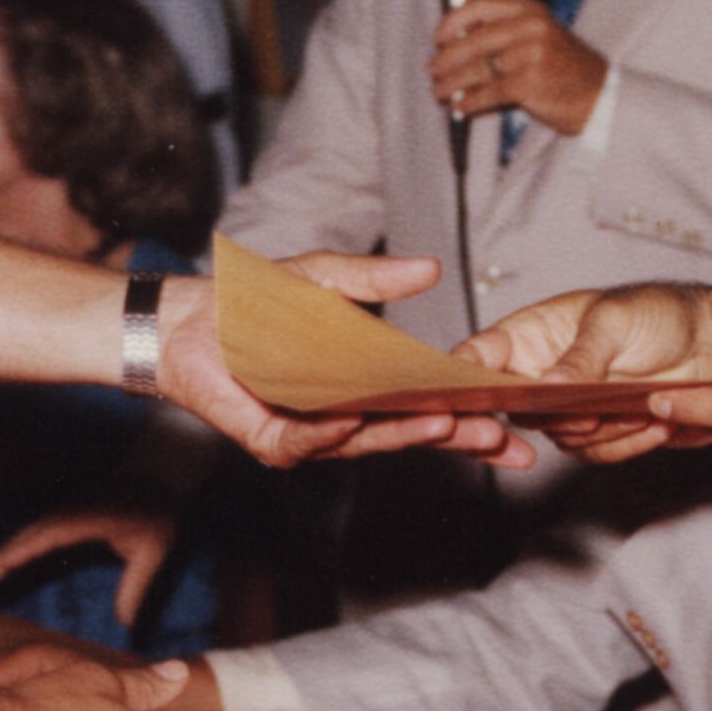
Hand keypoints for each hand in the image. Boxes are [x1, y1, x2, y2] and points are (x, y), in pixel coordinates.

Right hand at [0, 505, 176, 626]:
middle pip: (33, 531)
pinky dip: (24, 542)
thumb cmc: (161, 510)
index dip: (24, 548)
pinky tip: (10, 557)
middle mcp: (75, 508)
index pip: (50, 533)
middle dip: (6, 552)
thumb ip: (137, 586)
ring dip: (10, 547)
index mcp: (91, 515)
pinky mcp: (72, 509)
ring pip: (34, 528)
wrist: (165, 473)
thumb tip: (125, 624)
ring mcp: (72, 506)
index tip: (3, 564)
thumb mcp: (155, 550)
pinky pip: (43, 527)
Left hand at [156, 258, 535, 471]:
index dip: (473, 418)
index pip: (430, 409)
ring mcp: (312, 435)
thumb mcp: (327, 279)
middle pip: (411, 436)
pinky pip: (307, 442)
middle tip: (501, 437)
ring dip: (407, 435)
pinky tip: (354, 419)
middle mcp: (347, 419)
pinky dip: (330, 432)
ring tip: (449, 424)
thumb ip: (376, 279)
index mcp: (368, 389)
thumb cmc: (256, 303)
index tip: (520, 418)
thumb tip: (433, 267)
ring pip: (367, 443)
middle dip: (458, 439)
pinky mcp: (272, 442)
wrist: (191, 317)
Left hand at [430, 0, 606, 137]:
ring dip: (452, 82)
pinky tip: (461, 107)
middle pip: (474, 40)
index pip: (480, 5)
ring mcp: (532, 54)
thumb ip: (504, 31)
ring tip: (440, 92)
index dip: (453, 21)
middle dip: (447, 59)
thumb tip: (454, 41)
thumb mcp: (540, 35)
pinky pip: (489, 92)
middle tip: (432, 71)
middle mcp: (531, 27)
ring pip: (478, 68)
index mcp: (530, 10)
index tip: (439, 38)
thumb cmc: (564, 68)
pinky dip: (470, 101)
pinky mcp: (531, 83)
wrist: (600, 95)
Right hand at [462, 279, 711, 462]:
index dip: (460, 384)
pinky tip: (655, 423)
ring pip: (558, 438)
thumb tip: (548, 387)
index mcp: (529, 334)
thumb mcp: (615, 323)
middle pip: (511, 411)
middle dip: (548, 418)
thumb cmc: (659, 312)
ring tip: (641, 405)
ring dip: (601, 429)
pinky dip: (625, 444)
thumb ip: (580, 357)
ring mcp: (567, 406)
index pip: (477, 359)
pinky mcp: (598, 431)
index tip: (461, 406)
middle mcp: (540, 372)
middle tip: (583, 414)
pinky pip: (595, 452)